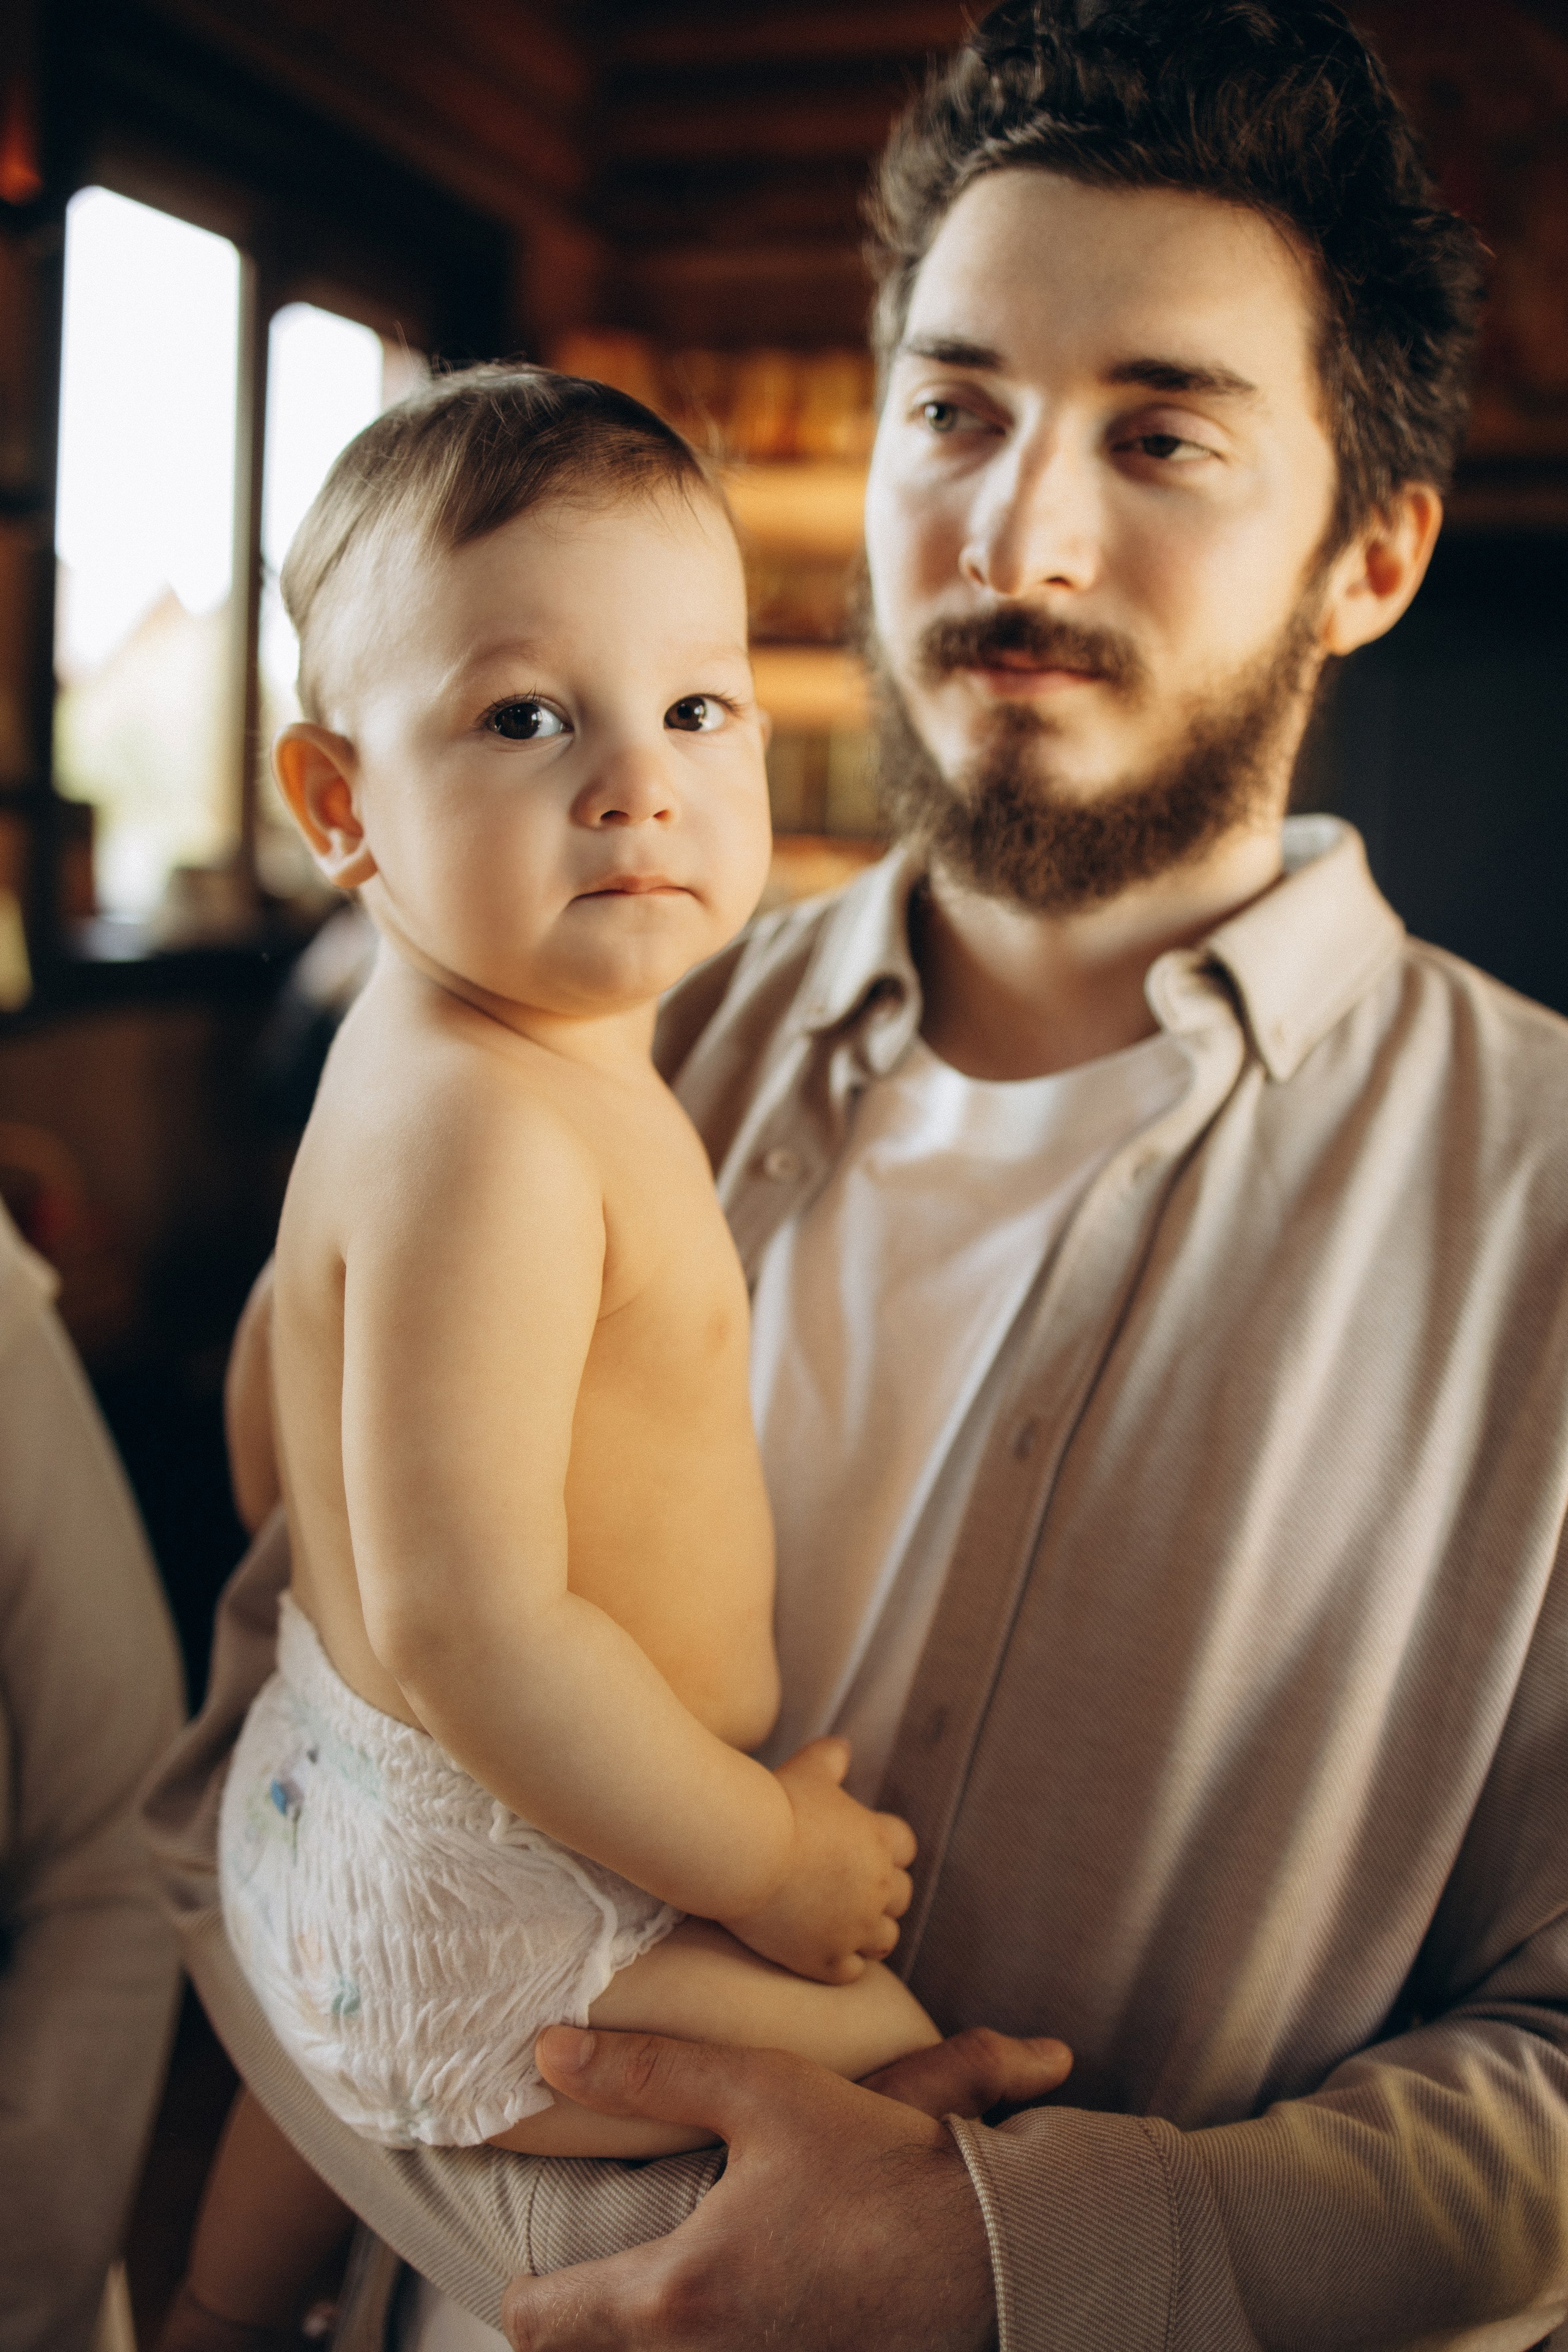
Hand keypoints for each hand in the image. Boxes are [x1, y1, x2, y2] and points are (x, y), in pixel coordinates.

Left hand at [501, 2021, 1071, 2351]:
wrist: (989, 2248)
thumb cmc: (876, 2164)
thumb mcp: (763, 2091)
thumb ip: (649, 2071)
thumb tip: (548, 2052)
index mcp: (672, 2296)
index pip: (541, 2322)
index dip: (525, 2292)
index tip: (532, 2264)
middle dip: (574, 2332)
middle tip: (581, 2287)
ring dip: (639, 2346)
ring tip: (653, 2301)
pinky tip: (730, 2319)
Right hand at [719, 1736, 914, 1981]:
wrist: (738, 1854)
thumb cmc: (772, 1806)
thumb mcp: (806, 1770)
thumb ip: (830, 1759)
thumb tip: (843, 1747)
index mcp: (877, 1841)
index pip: (906, 1848)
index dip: (886, 1848)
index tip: (861, 1849)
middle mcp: (876, 1887)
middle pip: (901, 1897)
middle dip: (881, 1892)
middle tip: (848, 1889)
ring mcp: (853, 1928)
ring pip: (884, 1939)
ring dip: (868, 1931)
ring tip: (841, 1923)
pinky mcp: (825, 1959)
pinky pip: (851, 1971)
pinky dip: (840, 1962)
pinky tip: (819, 1947)